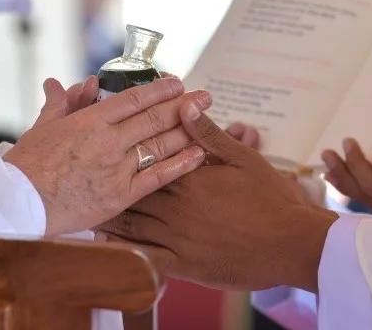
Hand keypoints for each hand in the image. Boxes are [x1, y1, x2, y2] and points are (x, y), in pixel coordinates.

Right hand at [4, 77, 210, 235]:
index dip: (159, 89)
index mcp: (90, 121)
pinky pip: (157, 178)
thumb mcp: (44, 126)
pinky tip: (199, 155)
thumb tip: (78, 83)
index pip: (134, 99)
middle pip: (155, 118)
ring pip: (160, 144)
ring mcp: (117, 169)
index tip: (178, 82)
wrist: (18, 203)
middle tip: (206, 96)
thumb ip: (65, 102)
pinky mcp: (120, 196)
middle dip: (184, 105)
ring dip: (186, 130)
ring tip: (207, 120)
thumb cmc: (28, 164)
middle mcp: (109, 141)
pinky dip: (180, 165)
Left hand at [97, 102, 337, 291]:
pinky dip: (122, 252)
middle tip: (81, 170)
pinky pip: (143, 259)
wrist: (289, 244)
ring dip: (106, 214)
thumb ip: (209, 134)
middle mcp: (175, 207)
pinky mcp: (182, 264)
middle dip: (105, 180)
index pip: (146, 159)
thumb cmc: (271, 198)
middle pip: (130, 190)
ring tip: (82, 204)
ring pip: (130, 224)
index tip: (101, 141)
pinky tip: (105, 245)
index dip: (123, 150)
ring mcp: (176, 238)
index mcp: (187, 178)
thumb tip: (185, 106)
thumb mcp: (243, 159)